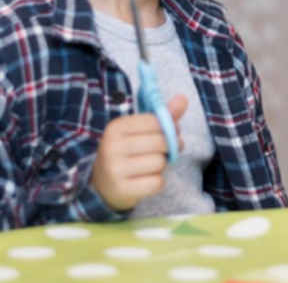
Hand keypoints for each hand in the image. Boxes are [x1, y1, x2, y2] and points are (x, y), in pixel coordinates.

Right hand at [90, 95, 187, 211]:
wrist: (103, 185)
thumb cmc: (128, 152)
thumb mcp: (140, 131)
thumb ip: (163, 116)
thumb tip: (184, 98)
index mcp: (116, 127)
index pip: (154, 121)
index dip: (169, 127)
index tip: (169, 133)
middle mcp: (112, 147)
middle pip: (160, 142)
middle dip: (168, 147)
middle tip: (164, 151)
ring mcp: (115, 169)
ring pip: (159, 163)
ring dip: (162, 165)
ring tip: (151, 166)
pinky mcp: (122, 189)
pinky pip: (156, 183)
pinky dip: (157, 182)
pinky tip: (146, 180)